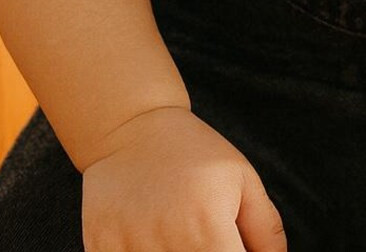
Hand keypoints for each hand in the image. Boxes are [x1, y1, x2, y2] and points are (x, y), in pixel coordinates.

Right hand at [81, 105, 286, 251]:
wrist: (131, 126)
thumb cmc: (194, 153)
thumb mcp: (241, 179)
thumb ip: (266, 230)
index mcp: (209, 228)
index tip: (228, 246)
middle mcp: (168, 242)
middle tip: (201, 238)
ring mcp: (129, 246)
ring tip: (176, 235)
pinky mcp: (99, 245)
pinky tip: (148, 239)